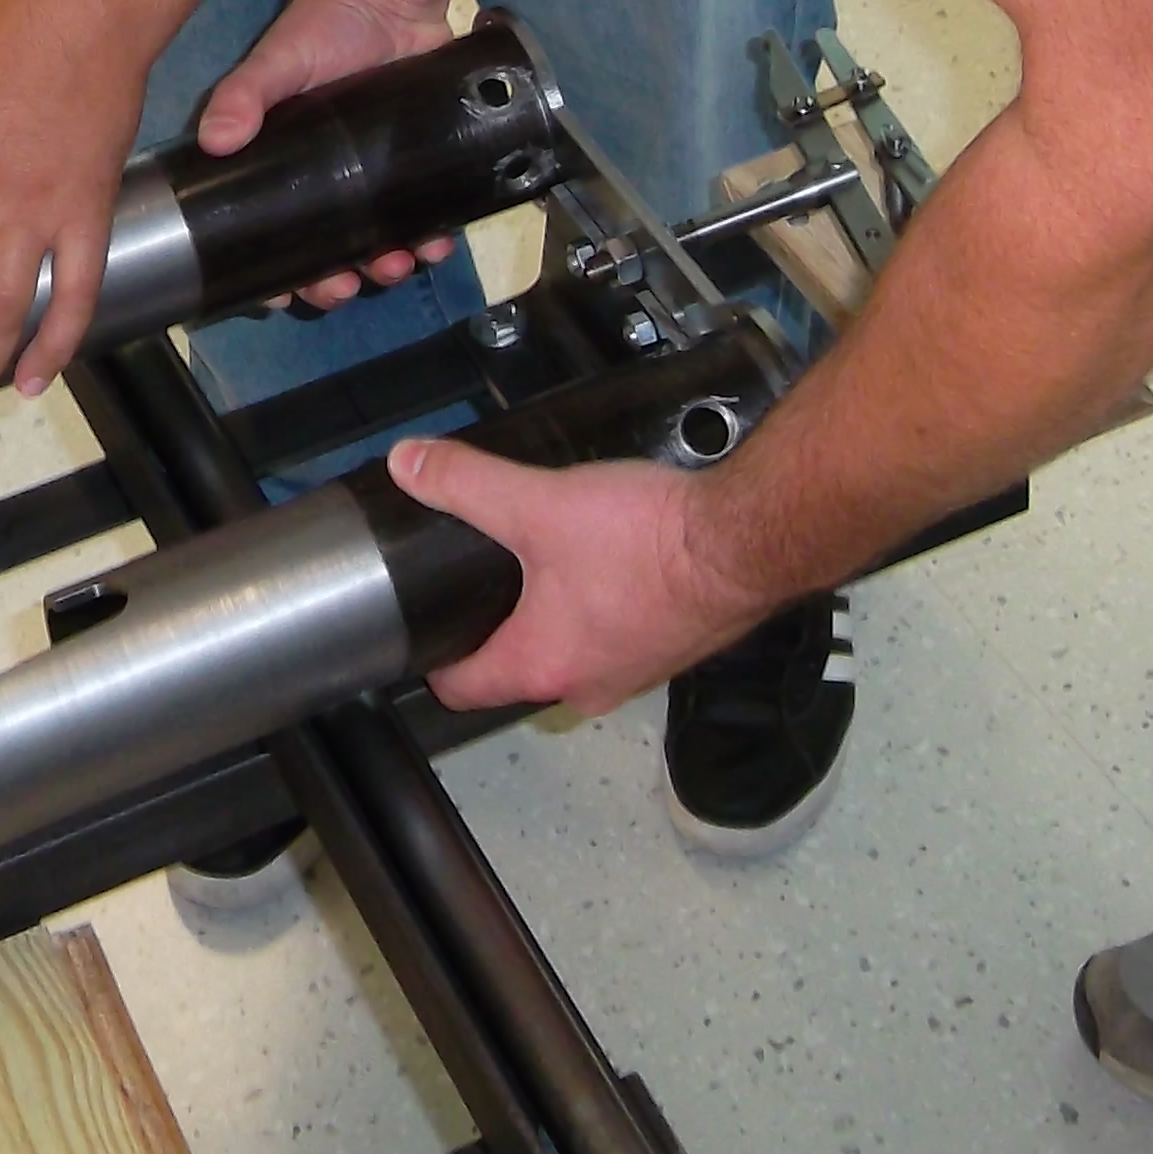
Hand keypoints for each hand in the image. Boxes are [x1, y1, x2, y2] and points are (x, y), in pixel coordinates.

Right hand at [199, 0, 461, 308]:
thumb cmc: (322, 29)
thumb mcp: (276, 61)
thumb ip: (243, 95)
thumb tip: (214, 141)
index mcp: (281, 169)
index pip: (269, 236)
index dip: (271, 274)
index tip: (279, 295)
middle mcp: (326, 183)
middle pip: (324, 253)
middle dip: (331, 281)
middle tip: (341, 285)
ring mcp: (374, 179)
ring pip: (375, 244)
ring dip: (383, 266)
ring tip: (395, 264)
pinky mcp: (417, 165)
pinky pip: (422, 215)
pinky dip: (430, 236)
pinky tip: (436, 243)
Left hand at [385, 437, 773, 714]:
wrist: (746, 542)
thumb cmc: (645, 541)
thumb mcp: (539, 504)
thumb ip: (467, 483)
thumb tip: (406, 465)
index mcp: (542, 666)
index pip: (460, 688)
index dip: (432, 659)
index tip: (419, 629)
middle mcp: (587, 686)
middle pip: (517, 671)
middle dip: (494, 631)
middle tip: (476, 580)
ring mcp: (636, 674)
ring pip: (572, 655)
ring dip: (553, 621)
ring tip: (539, 565)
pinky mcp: (673, 648)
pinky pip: (618, 638)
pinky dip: (602, 610)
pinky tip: (606, 563)